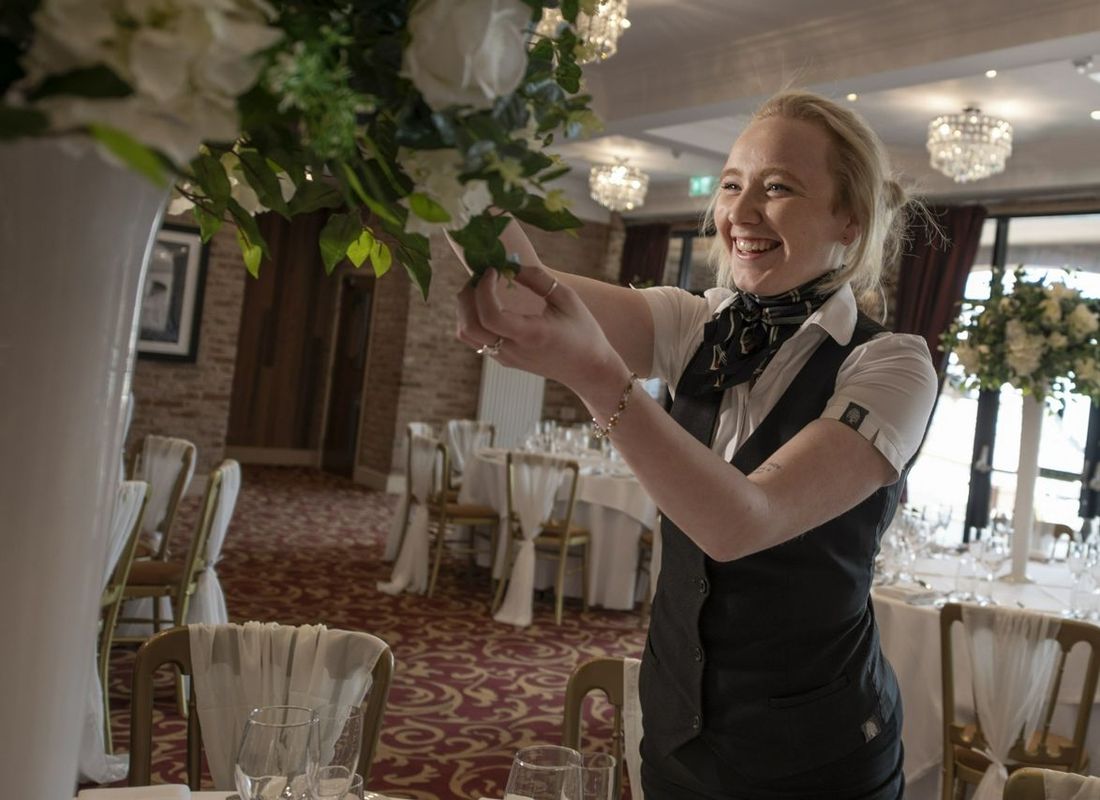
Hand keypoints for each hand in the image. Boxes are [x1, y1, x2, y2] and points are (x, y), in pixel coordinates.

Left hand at [456, 264, 626, 396]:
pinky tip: (489, 303)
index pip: (490, 316)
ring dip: (465, 308)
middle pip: (469, 326)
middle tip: (483, 275)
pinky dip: (472, 318)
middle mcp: (513, 350)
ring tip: (482, 288)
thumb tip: (510, 264)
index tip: (493, 270)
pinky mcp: (503, 360)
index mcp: (531, 335)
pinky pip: (475, 339)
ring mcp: (505, 357)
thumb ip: (538, 279)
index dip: (483, 289)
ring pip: (466, 334)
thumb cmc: (583, 331)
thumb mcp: (568, 299)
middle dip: (468, 295)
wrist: (587, 369)